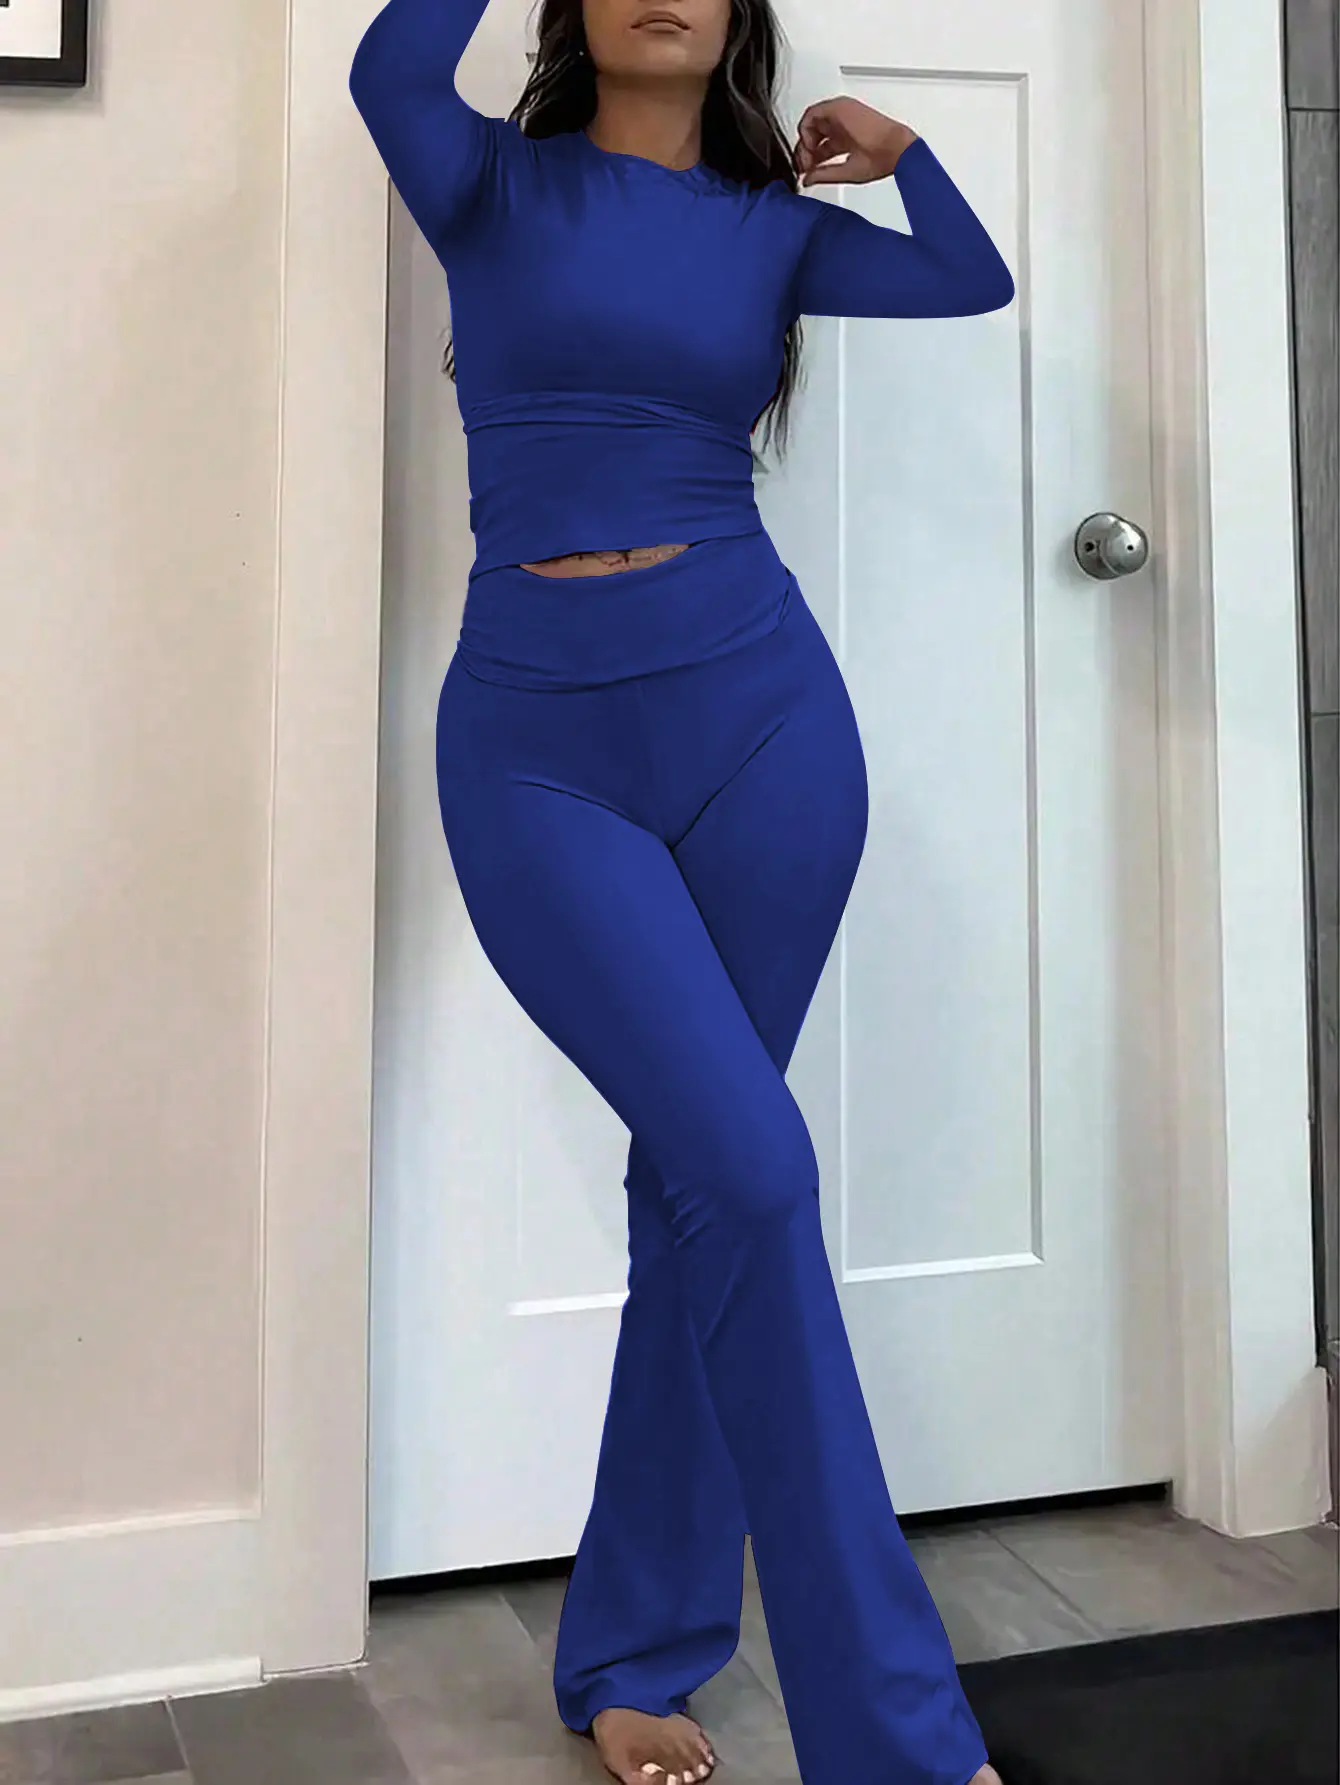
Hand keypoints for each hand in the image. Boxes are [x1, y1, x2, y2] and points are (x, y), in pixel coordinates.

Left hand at [793, 96, 917, 185]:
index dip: (809, 160)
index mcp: (846, 139)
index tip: (807, 172)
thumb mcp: (846, 171)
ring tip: (809, 158)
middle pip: (813, 134)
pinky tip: (811, 146)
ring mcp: (839, 115)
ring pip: (810, 122)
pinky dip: (806, 130)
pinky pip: (811, 114)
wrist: (895, 148)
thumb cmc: (881, 159)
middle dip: (805, 152)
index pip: (820, 147)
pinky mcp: (838, 107)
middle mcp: (842, 125)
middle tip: (806, 167)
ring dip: (804, 142)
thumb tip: (806, 179)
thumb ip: (824, 174)